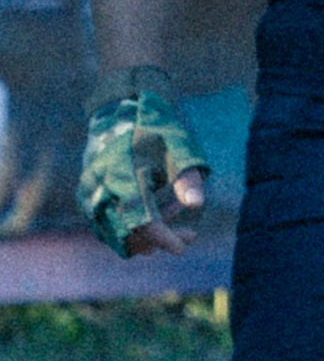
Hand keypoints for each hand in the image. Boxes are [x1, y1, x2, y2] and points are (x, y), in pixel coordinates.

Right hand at [78, 67, 211, 257]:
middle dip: (159, 238)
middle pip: (127, 229)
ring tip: (181, 229)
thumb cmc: (155, 129)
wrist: (121, 112)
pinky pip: (108, 222)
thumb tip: (197, 204)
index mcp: (121, 172)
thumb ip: (186, 176)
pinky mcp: (88, 196)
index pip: (140, 218)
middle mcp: (100, 185)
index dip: (161, 237)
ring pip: (116, 229)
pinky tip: (160, 217)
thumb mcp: (178, 148)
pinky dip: (132, 225)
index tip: (181, 248)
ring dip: (146, 235)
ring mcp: (90, 191)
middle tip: (190, 235)